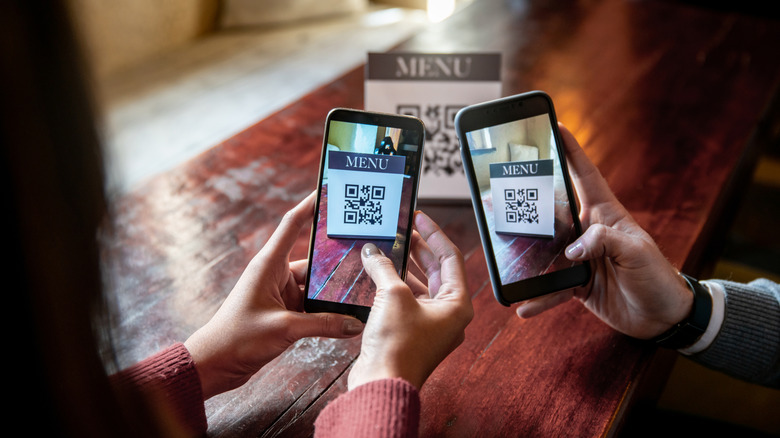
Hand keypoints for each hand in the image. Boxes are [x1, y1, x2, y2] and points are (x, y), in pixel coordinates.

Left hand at [184, 191, 363, 398]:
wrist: (214, 364)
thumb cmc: (237, 338)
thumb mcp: (284, 328)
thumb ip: (322, 325)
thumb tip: (354, 324)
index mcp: (269, 264)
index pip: (293, 224)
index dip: (311, 205)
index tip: (329, 190)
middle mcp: (276, 274)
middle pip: (314, 260)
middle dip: (338, 261)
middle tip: (366, 254)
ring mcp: (281, 294)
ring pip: (316, 286)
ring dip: (334, 292)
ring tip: (362, 289)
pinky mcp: (284, 313)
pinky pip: (312, 307)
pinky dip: (327, 312)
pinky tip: (346, 316)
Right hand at [348, 211, 473, 389]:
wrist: (382, 383)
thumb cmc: (398, 346)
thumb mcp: (392, 296)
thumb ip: (384, 268)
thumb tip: (373, 251)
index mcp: (457, 304)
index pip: (451, 258)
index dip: (434, 234)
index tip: (420, 217)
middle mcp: (449, 315)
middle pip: (437, 272)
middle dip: (418, 250)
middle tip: (402, 231)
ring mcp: (431, 326)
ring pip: (421, 287)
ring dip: (404, 268)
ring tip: (387, 249)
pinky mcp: (412, 335)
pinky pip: (407, 302)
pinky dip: (394, 287)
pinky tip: (377, 275)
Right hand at [515, 123, 692, 339]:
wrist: (663, 317)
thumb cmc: (657, 277)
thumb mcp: (636, 251)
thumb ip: (604, 241)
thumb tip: (571, 249)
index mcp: (605, 214)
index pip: (585, 175)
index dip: (571, 151)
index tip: (556, 127)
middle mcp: (588, 232)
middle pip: (553, 212)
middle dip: (530, 202)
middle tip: (504, 193)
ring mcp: (580, 258)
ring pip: (545, 251)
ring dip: (526, 255)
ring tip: (503, 254)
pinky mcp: (576, 283)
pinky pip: (551, 288)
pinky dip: (539, 297)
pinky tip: (524, 305)